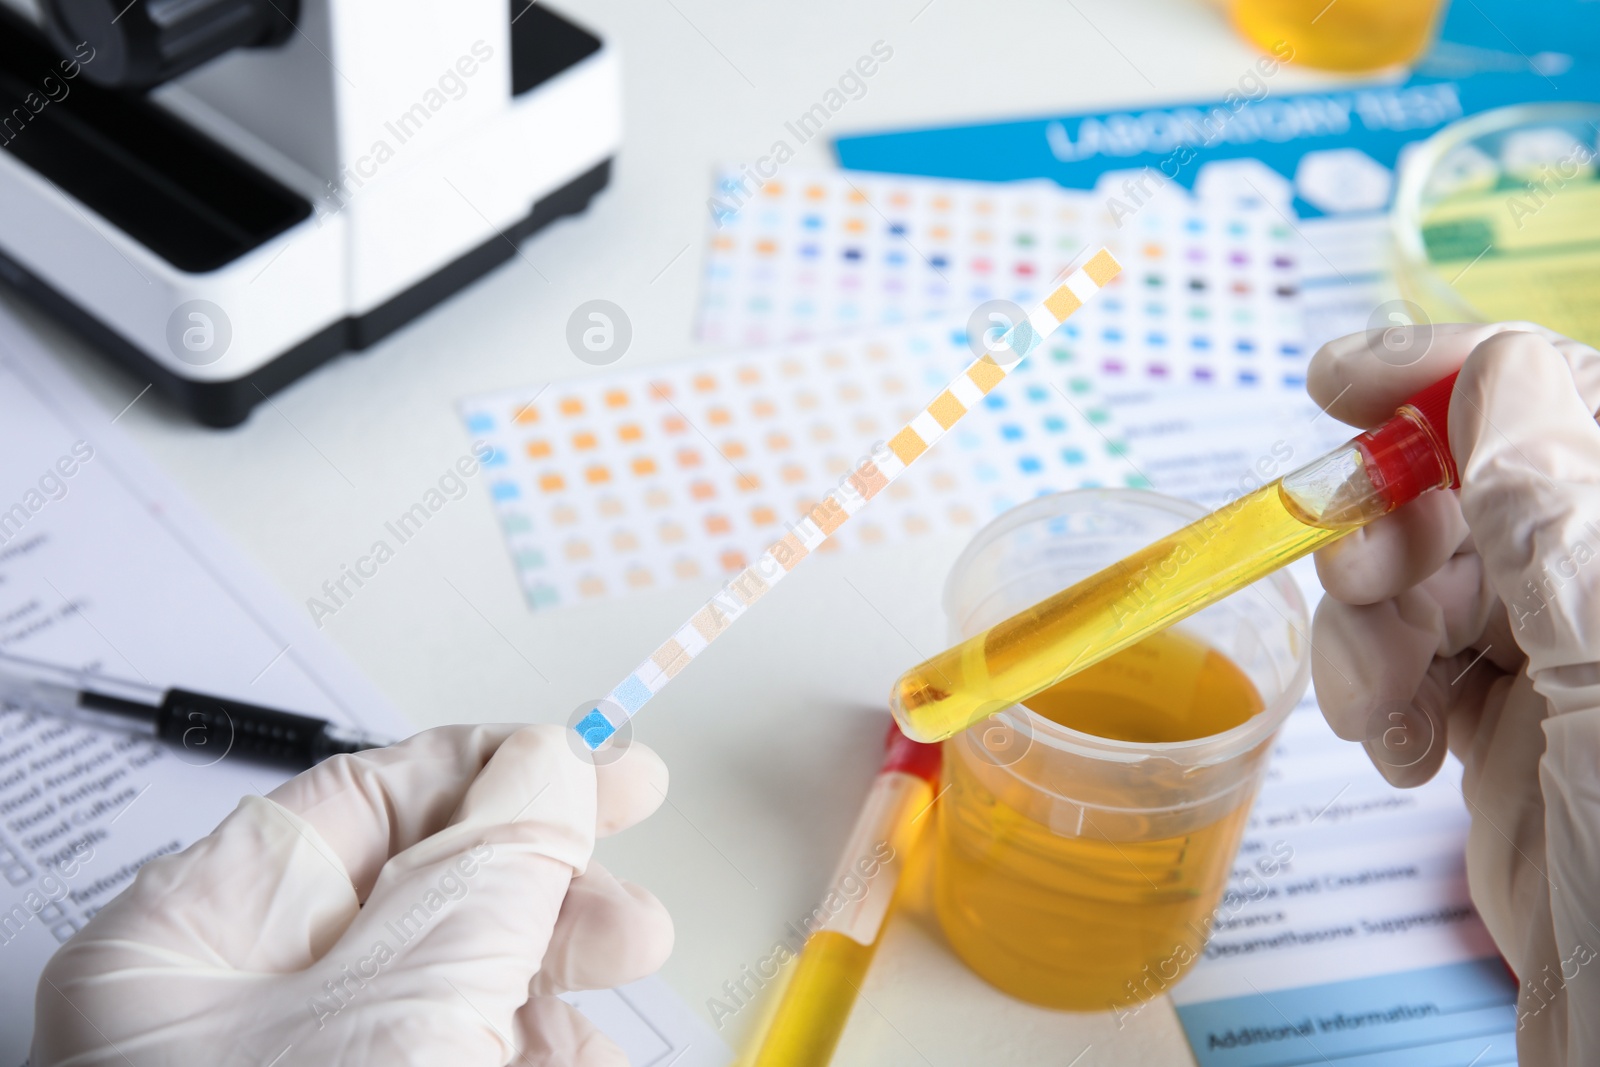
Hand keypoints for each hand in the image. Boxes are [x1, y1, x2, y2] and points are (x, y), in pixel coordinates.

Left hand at [33, 724, 672, 1065]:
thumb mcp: (409, 1005)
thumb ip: (489, 867)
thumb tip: (550, 764)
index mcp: (189, 953)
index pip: (352, 805)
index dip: (486, 768)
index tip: (591, 760)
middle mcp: (236, 1018)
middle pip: (416, 891)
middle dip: (541, 872)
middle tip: (634, 858)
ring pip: (454, 983)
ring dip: (556, 969)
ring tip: (629, 962)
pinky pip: (465, 1059)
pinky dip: (538, 1050)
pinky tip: (582, 1057)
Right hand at [1307, 322, 1599, 1065]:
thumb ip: (1558, 522)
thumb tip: (1497, 375)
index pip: (1549, 396)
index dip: (1441, 374)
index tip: (1336, 384)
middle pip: (1467, 484)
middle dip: (1391, 533)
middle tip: (1362, 591)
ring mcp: (1560, 656)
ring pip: (1422, 573)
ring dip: (1370, 632)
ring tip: (1376, 710)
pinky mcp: (1506, 720)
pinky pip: (1409, 657)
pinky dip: (1375, 692)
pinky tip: (1393, 748)